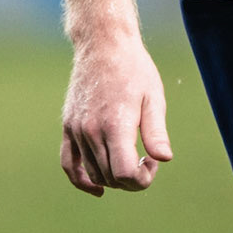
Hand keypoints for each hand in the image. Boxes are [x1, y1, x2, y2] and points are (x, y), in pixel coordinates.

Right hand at [60, 31, 172, 194]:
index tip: (152, 163)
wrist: (102, 45)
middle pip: (110, 177)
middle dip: (132, 178)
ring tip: (131, 157)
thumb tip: (164, 159)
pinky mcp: (68, 127)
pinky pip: (68, 164)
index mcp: (115, 125)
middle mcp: (91, 131)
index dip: (142, 180)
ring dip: (114, 177)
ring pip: (93, 173)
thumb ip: (156, 131)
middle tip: (147, 157)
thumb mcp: (153, 98)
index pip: (125, 173)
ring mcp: (76, 130)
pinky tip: (98, 188)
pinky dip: (81, 180)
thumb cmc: (134, 69)